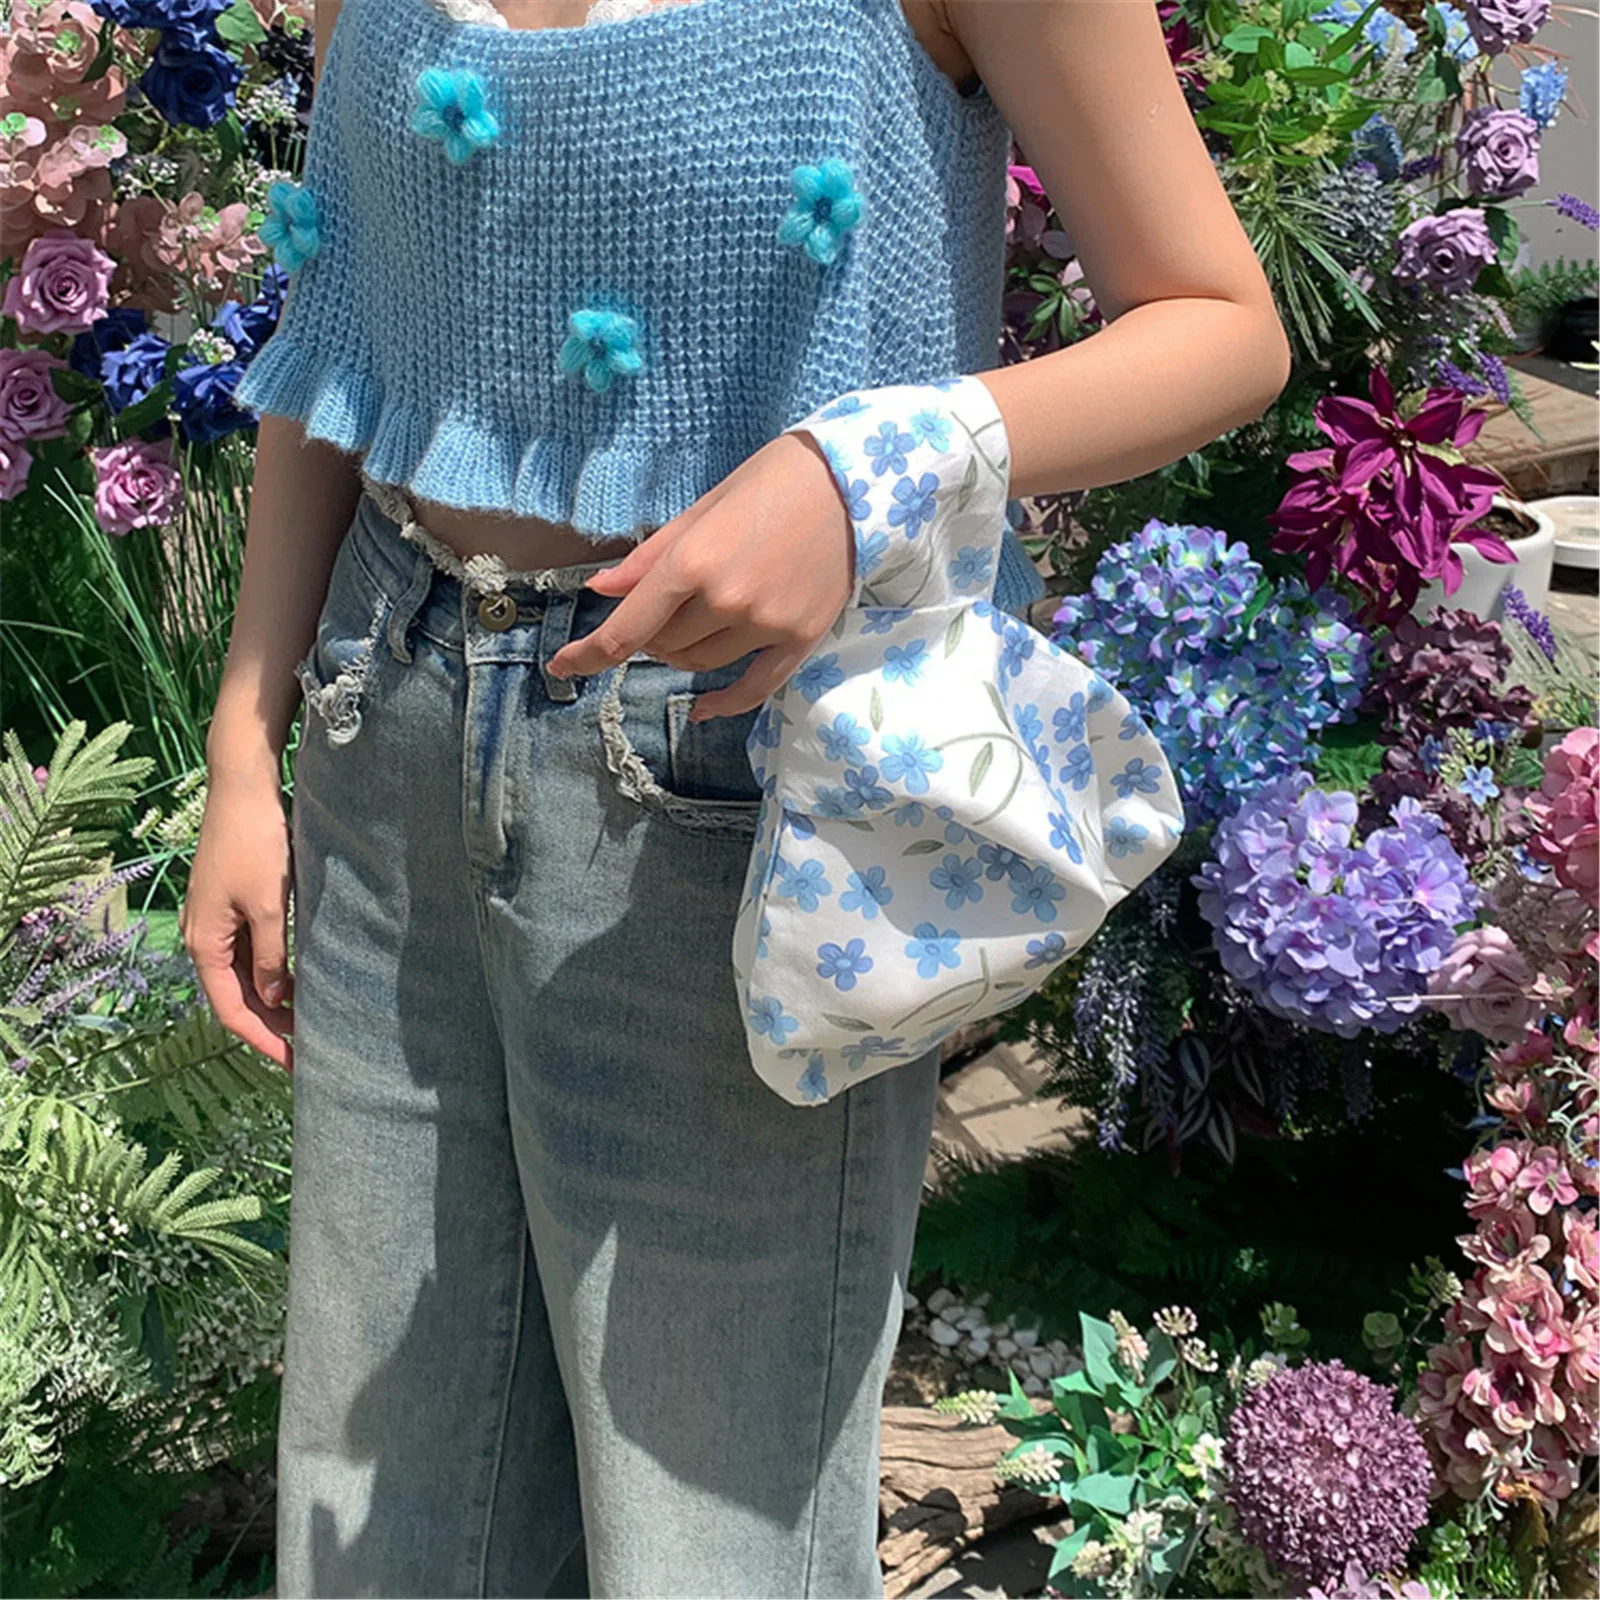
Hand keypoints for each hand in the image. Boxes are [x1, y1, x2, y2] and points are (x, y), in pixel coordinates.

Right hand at [180, 767, 294, 1069]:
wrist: (243, 790)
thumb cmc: (255, 844)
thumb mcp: (269, 906)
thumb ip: (272, 956)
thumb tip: (274, 998)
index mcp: (205, 943)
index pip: (231, 1009)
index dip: (263, 1039)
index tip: (294, 1062)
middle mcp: (203, 937)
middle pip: (236, 996)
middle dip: (270, 1024)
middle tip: (310, 1048)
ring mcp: (216, 921)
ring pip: (243, 976)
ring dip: (273, 1000)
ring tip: (309, 1021)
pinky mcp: (231, 905)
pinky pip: (249, 952)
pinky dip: (272, 972)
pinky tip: (299, 981)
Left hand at [545, 431, 852, 721]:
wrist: (856, 483)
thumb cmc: (773, 481)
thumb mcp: (703, 507)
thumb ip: (650, 557)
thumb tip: (602, 588)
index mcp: (692, 562)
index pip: (626, 629)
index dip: (587, 654)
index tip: (561, 666)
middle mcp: (725, 600)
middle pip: (663, 646)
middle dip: (650, 633)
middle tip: (663, 606)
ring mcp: (765, 624)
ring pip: (701, 663)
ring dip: (683, 651)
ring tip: (695, 621)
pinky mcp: (800, 639)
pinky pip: (752, 688)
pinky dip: (723, 703)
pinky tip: (702, 711)